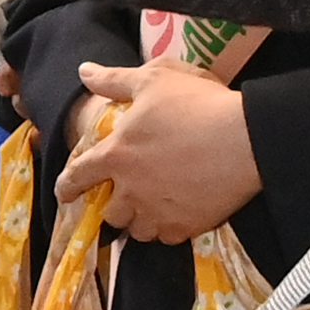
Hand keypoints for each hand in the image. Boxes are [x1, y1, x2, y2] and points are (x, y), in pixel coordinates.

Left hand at [58, 62, 263, 246]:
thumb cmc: (196, 103)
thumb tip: (84, 71)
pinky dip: (168, 228)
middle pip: (110, 212)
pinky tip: (178, 213)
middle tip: (129, 192)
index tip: (64, 193)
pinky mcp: (187, 227)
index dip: (66, 186)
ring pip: (138, 229)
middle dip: (114, 204)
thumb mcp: (153, 79)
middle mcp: (132, 190)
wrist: (245, 138)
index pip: (78, 176)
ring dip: (140, 219)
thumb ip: (114, 80)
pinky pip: (168, 237)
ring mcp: (159, 212)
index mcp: (116, 155)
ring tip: (153, 205)